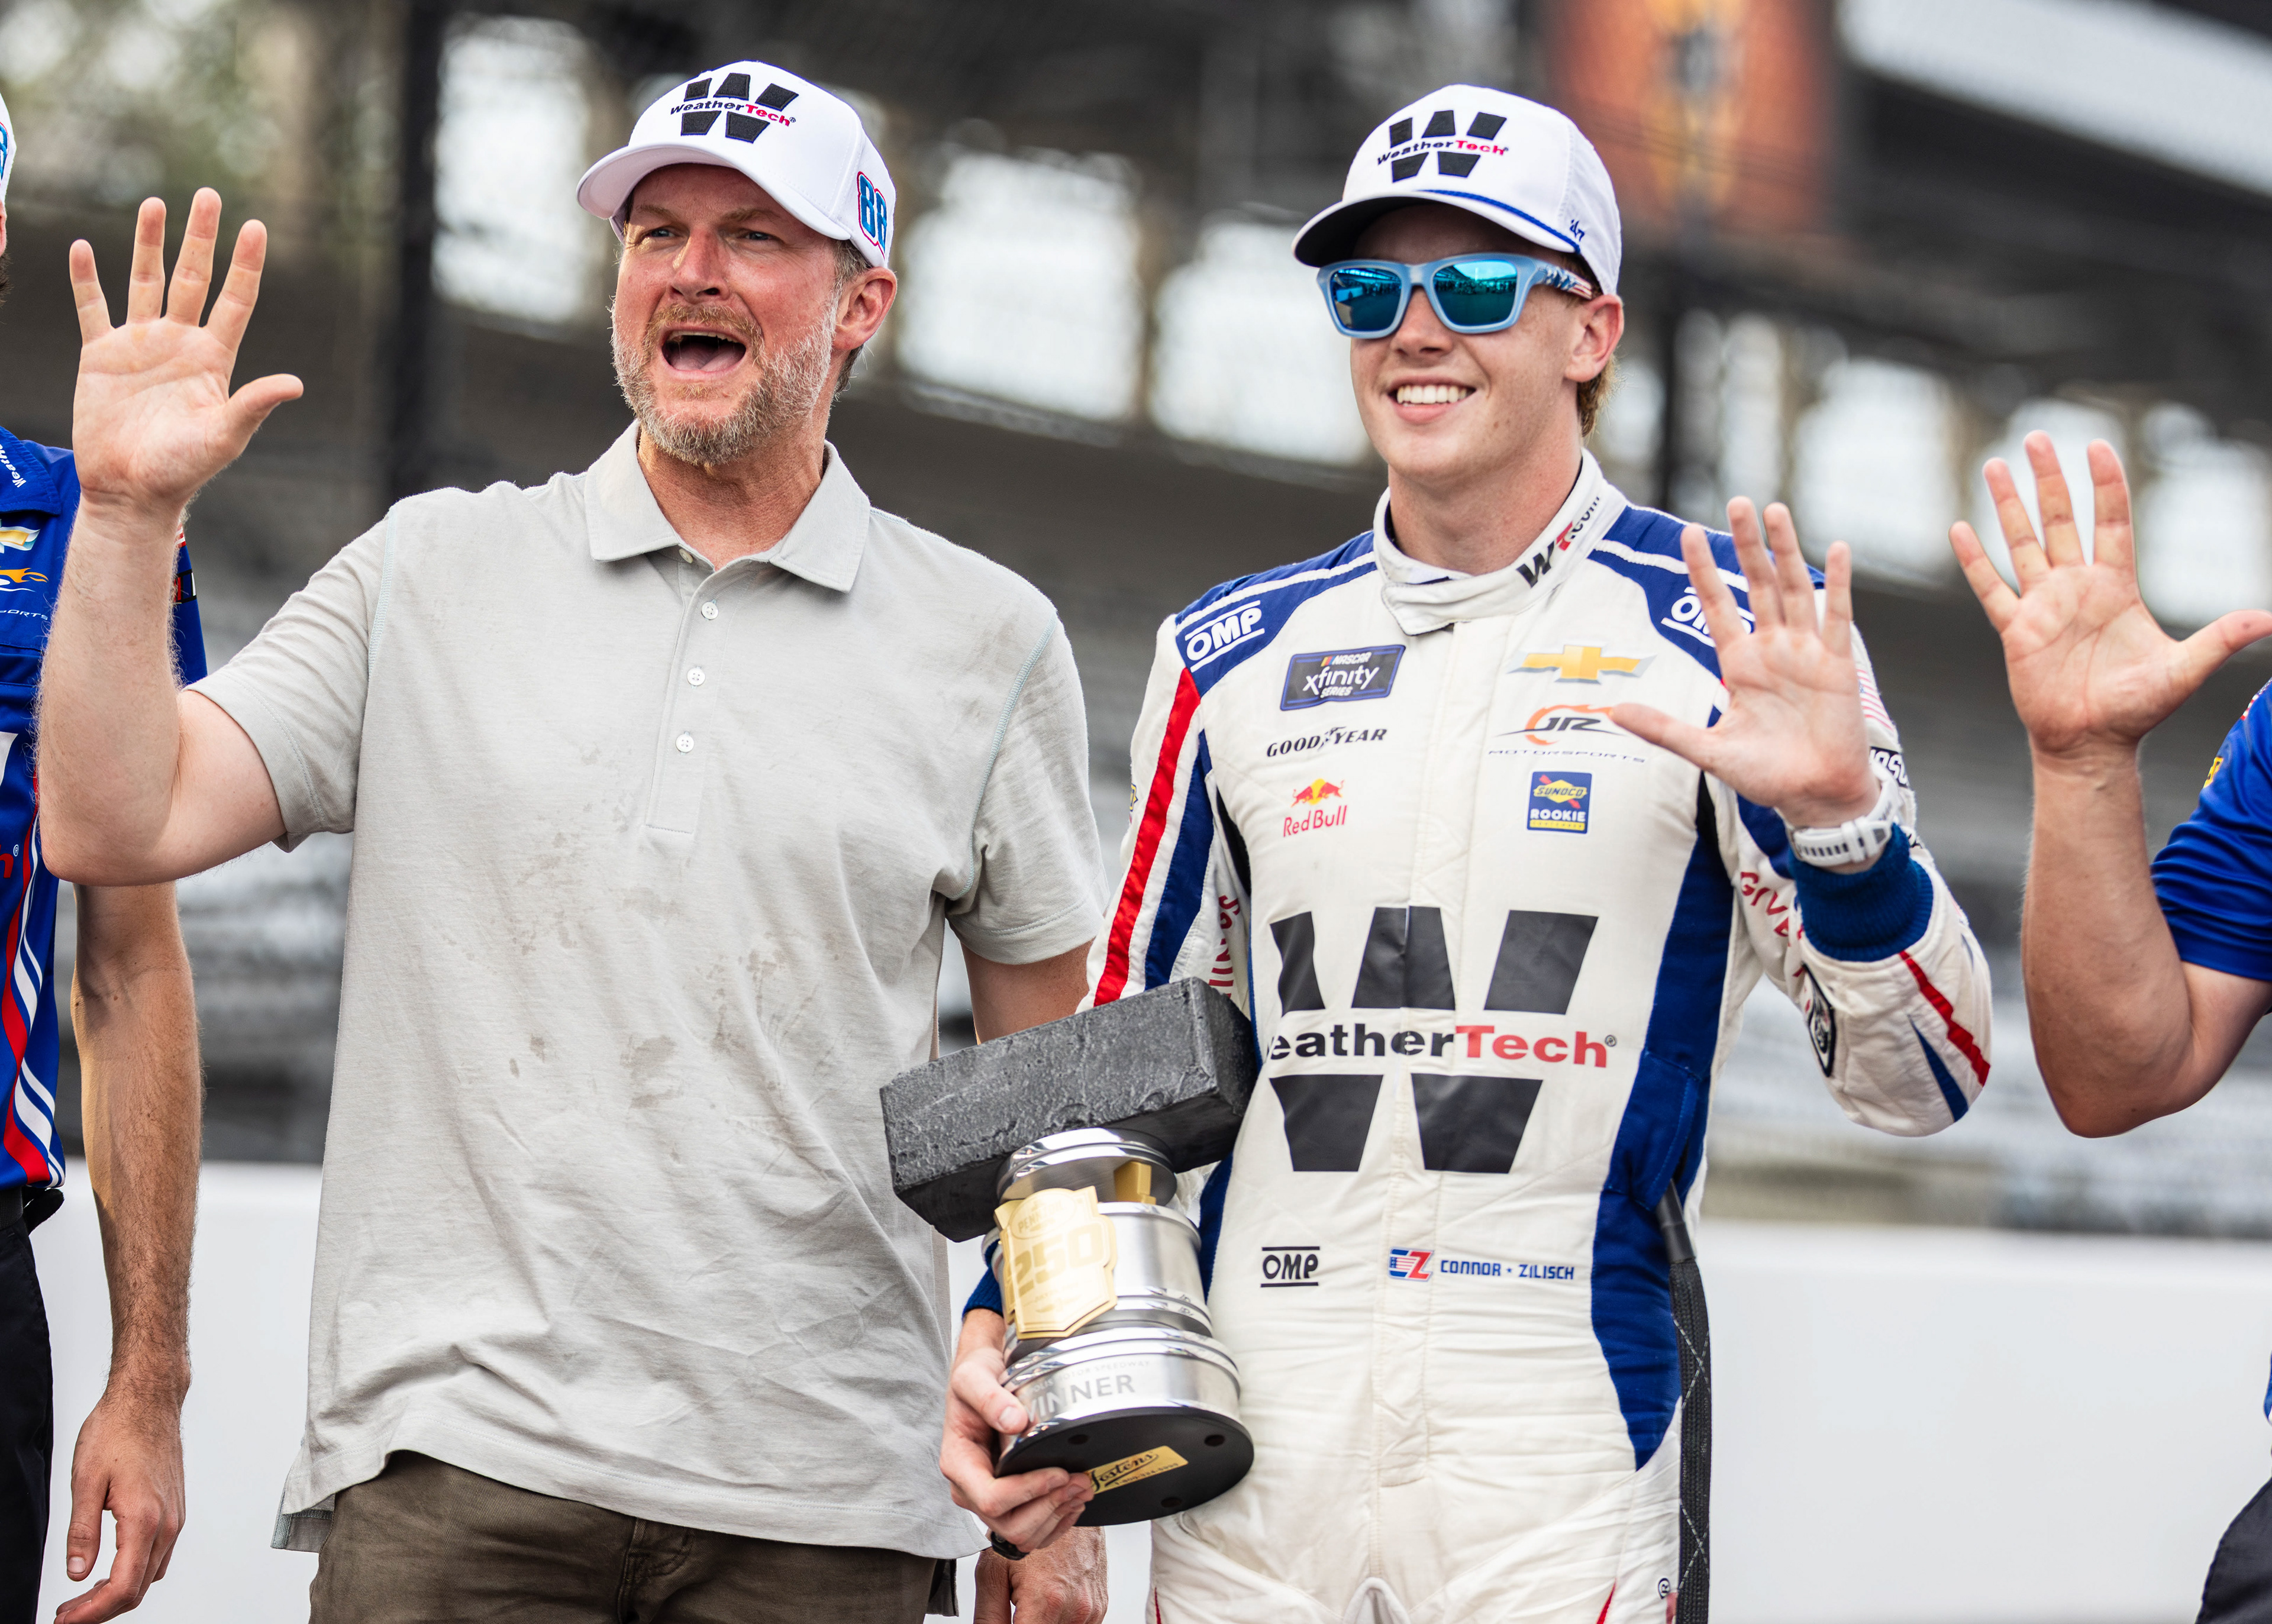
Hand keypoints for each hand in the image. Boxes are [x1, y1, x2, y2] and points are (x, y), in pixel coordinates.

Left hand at [54, 1381, 185, 1622]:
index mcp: (144, 1518)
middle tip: (66, 1613)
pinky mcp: (174, 1510)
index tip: (65, 1621)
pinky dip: (133, 1573)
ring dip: (117, 1592)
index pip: (123, 1586)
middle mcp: (167, 1522)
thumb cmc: (118, 1430)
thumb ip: (81, 1533)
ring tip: (81, 1596)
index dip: (92, 1613)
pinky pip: (158, 1556)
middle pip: (139, 1588)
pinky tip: (109, 1568)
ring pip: (150, 1575)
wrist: (149, 1400)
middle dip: (100, 1609)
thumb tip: (77, 1573)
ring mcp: (174, 1517)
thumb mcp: (85, 1481)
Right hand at [69, 189, 301, 526]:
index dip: (245, 264)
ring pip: (145, 281)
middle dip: (201, 237)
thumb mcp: (223, 436)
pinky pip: (93, 308)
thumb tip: (295, 384)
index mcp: (213, 359)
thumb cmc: (182, 469)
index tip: (256, 226)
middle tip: (208, 194)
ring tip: (155, 203)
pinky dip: (86, 278)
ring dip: (148, 243)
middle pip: (193, 277)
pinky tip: (83, 246)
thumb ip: (254, 405)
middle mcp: (179, 343)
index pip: (235, 300)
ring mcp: (140, 345)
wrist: (130, 489)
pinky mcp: (101, 355)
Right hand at [942, 1311, 1091, 1550]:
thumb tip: (1014, 1421)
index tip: (1059, 1472)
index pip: (992, 1498)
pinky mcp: (1008, 1504)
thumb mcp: (973, 1377)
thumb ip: (989, 1397)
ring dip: (1057, 1516)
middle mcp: (971, 1490)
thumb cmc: (975, 1379)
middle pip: (1010, 1525)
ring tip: (1082, 1488)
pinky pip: (1033, 1532)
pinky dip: (1057, 1522)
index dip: (1029, 1491)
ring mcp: (989, 1501)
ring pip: (1023, 1536)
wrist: (982, 1380)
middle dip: (1049, 1507)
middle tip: (1080, 1481)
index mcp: (958, 1464)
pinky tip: (1074, 1500)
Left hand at [974, 1527, 1107, 1623]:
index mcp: (1047, 1601)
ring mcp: (1090, 1611)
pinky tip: (1050, 1598)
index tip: (1007, 1618)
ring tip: (1034, 1596)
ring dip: (1042, 1621)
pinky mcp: (1098, 1609)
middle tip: (1017, 1605)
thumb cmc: (1032, 1531)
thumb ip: (988, 1616)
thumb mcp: (994, 1570)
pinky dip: (1059, 1619)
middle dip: (1026, 1622)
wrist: (1067, 1503)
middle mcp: (1075, 1609)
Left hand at [1613, 499, 1877, 833]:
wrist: (1814, 796)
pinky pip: (1837, 616)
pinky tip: (1838, 548)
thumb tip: (1613, 713)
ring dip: (1786, 550)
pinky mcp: (1837, 664)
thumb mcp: (1706, 750)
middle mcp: (1772, 649)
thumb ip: (1664, 728)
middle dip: (1745, 544)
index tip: (1686, 533)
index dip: (1703, 570)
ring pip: (1794, 589)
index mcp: (1739, 663)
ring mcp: (1805, 652)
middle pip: (1757, 583)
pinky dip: (1839, 583)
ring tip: (1775, 511)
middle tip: (1736, 501)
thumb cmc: (1765, 775)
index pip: (1718, 604)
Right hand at [1950, 433, 2271, 766]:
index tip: (2098, 446)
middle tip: (2038, 438)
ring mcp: (2043, 607)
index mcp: (2116, 588)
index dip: (2107, 485)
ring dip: (2009, 505)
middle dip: (2050, 479)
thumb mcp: (2183, 670)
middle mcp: (2076, 588)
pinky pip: (1991, 589)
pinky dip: (1974, 561)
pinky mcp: (2016, 631)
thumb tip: (2269, 620)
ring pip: (2021, 543)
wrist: (2091, 743)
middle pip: (2061, 520)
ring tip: (1996, 466)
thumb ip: (2219, 640)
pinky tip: (1959, 530)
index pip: (2112, 522)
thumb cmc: (2137, 709)